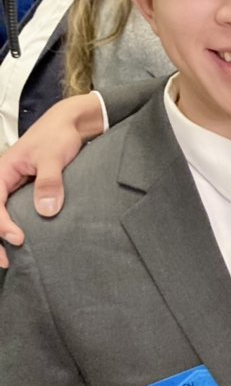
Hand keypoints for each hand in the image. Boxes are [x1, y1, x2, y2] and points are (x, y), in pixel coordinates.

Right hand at [0, 93, 104, 265]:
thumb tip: (47, 210)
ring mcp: (12, 187)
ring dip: (1, 234)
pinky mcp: (23, 191)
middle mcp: (2, 180)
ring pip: (0, 214)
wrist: (69, 124)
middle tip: (6, 261)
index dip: (2, 224)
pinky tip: (21, 241)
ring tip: (10, 258)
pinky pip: (12, 212)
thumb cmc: (57, 134)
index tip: (18, 239)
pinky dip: (12, 227)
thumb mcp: (54, 157)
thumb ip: (50, 182)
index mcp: (2, 171)